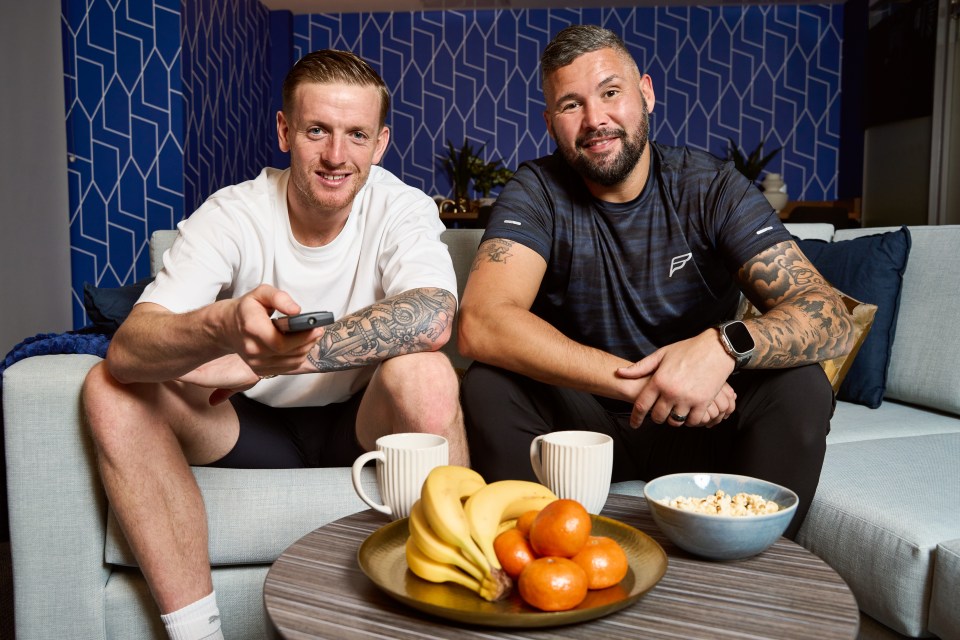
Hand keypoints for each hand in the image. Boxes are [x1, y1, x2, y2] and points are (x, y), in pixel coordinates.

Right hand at [220, 284, 324, 373]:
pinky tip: (300, 346)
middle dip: (308, 342)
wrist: (228, 326)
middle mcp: (252, 349)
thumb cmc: (247, 308)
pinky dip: (298, 358)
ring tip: (311, 337)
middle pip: (288, 353)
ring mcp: (255, 363)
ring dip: (305, 350)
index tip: (316, 328)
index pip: (281, 342)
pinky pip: (287, 368)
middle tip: (318, 330)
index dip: (302, 337)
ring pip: (291, 362)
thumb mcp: (261, 293)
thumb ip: (279, 298)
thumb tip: (296, 310)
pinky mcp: (260, 370)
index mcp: (252, 328)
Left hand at [616, 330, 736, 428]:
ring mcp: (687, 399)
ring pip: (675, 421)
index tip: (634, 424)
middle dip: (656, 418)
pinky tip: (688, 413)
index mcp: (658, 380)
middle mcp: (671, 392)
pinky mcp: (703, 402)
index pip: (641, 405)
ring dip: (673, 419)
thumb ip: (640, 367)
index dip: (636, 418)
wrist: (715, 349)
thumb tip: (620, 372)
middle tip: (659, 414)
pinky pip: (692, 421)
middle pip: (658, 417)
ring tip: (673, 413)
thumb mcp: (661, 355)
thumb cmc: (688, 350)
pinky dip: (689, 420)